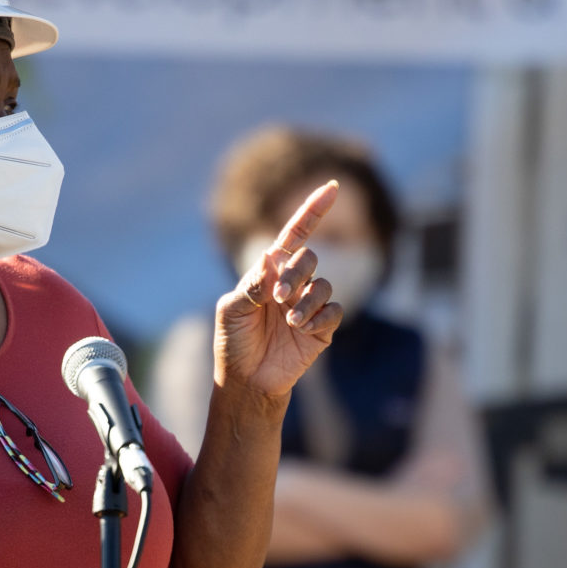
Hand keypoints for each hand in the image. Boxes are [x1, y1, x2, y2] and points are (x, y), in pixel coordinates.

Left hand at [215, 181, 343, 402]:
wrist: (246, 380)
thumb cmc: (234, 342)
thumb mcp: (232, 309)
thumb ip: (251, 283)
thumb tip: (271, 256)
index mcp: (269, 273)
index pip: (295, 235)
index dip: (313, 211)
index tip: (332, 187)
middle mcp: (293, 284)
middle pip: (309, 258)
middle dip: (296, 273)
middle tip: (278, 296)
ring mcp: (309, 305)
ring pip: (324, 285)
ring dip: (307, 301)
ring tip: (290, 321)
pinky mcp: (323, 328)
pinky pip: (334, 311)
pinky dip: (319, 318)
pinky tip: (302, 331)